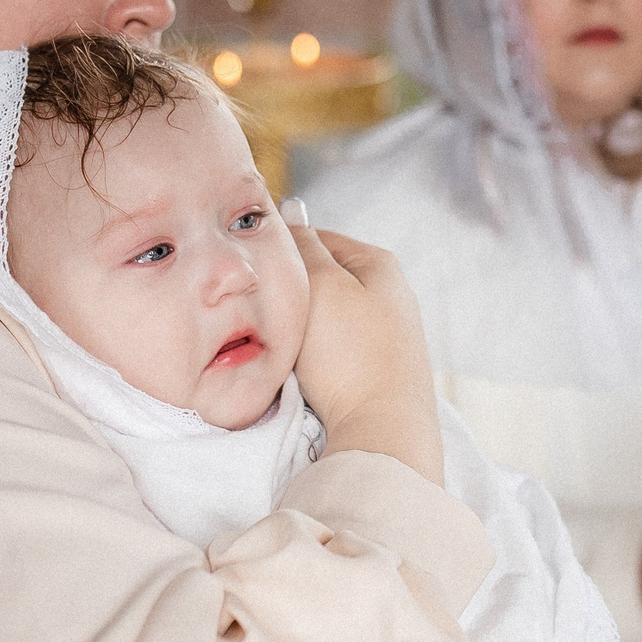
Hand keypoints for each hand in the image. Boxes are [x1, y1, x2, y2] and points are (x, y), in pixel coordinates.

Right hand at [285, 213, 443, 483]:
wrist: (383, 431)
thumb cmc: (351, 355)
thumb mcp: (320, 286)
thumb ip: (303, 247)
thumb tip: (291, 210)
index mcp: (379, 263)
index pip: (316, 237)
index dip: (280, 251)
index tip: (251, 271)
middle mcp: (391, 293)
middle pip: (322, 278)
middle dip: (291, 291)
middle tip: (260, 308)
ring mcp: (388, 333)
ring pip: (326, 315)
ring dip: (300, 325)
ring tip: (280, 340)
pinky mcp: (381, 368)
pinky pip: (336, 347)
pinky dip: (315, 352)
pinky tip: (302, 368)